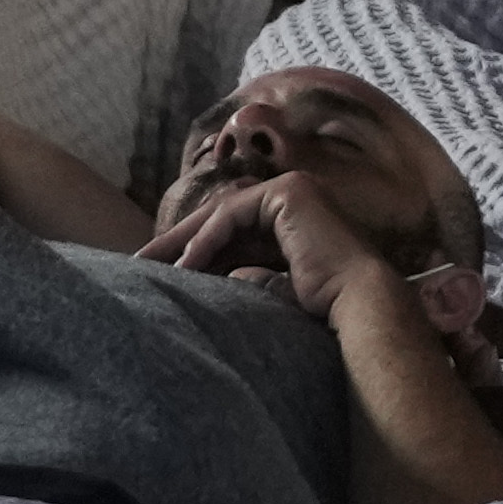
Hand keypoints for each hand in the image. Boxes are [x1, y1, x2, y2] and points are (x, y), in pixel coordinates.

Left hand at [171, 160, 484, 352]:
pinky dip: (206, 240)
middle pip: (222, 218)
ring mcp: (295, 191)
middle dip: (178, 242)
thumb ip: (249, 278)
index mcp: (297, 220)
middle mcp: (297, 198)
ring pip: (222, 213)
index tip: (159, 274)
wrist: (363, 309)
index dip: (193, 251)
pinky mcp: (289, 194)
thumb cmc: (328, 312)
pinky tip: (185, 267)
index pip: (233, 229)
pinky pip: (233, 214)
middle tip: (139, 263)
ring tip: (150, 266)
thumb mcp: (274, 290)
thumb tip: (218, 282)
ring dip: (184, 242)